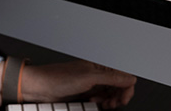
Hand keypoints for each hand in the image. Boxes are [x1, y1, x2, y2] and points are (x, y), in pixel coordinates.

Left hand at [20, 60, 135, 108]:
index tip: (123, 99)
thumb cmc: (58, 78)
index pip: (123, 76)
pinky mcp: (85, 94)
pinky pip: (100, 100)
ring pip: (110, 95)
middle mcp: (97, 74)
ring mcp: (91, 85)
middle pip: (118, 87)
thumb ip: (111, 78)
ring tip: (102, 104)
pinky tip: (94, 103)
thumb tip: (130, 79)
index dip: (126, 88)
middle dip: (118, 97)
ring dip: (109, 101)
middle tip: (111, 104)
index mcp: (100, 66)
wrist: (40, 88)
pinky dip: (100, 104)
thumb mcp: (89, 78)